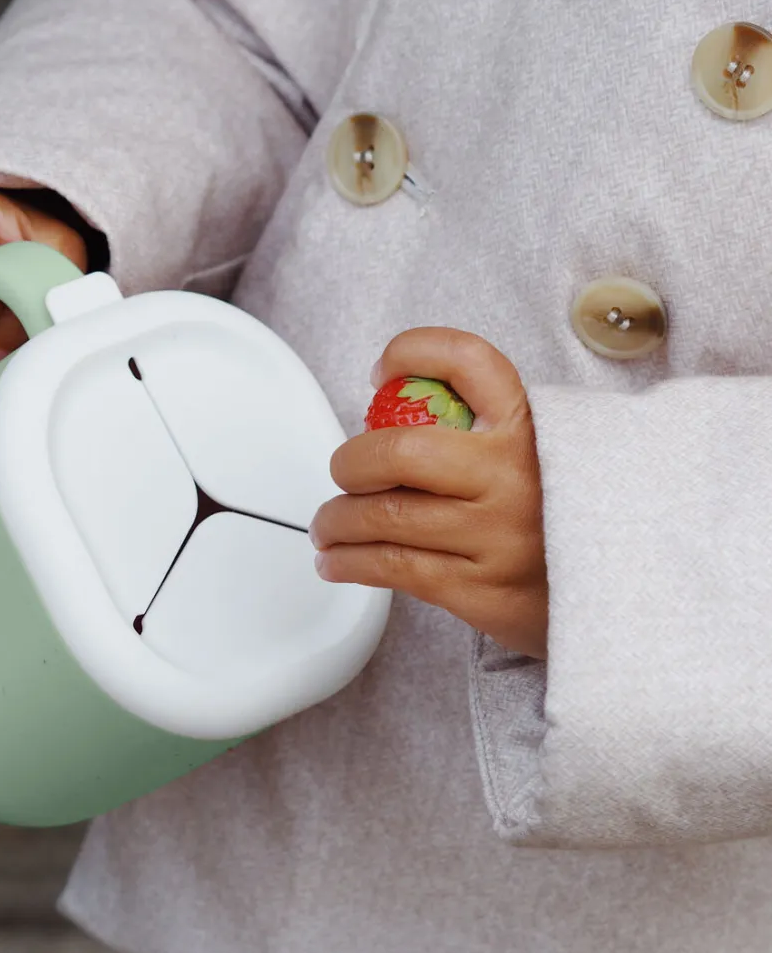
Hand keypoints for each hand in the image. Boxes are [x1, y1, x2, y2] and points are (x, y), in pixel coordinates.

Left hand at [310, 328, 548, 660]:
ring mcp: (496, 536)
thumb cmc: (560, 518)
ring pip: (385, 518)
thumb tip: (401, 399)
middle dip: (351, 463)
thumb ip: (491, 424)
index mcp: (530, 428)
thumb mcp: (549, 453)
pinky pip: (394, 568)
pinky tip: (337, 561)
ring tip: (330, 524)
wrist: (623, 600)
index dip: (413, 352)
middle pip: (400, 452)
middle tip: (343, 473)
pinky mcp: (480, 590)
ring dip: (337, 520)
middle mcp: (513, 476)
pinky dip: (350, 562)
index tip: (383, 370)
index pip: (467, 361)